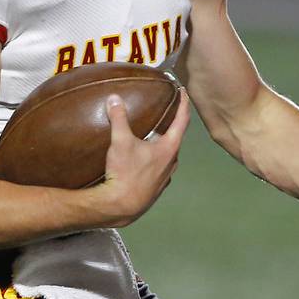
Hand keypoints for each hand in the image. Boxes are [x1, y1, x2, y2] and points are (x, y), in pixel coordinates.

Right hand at [93, 89, 190, 227]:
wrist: (120, 206)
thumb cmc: (126, 173)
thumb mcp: (120, 141)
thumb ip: (119, 118)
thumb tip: (114, 99)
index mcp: (169, 148)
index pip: (182, 121)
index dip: (184, 104)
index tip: (184, 92)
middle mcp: (171, 162)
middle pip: (174, 138)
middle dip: (169, 125)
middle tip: (163, 113)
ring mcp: (165, 177)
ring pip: (166, 155)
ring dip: (160, 144)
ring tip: (149, 136)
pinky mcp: (155, 188)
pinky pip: (158, 168)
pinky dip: (153, 159)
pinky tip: (141, 160)